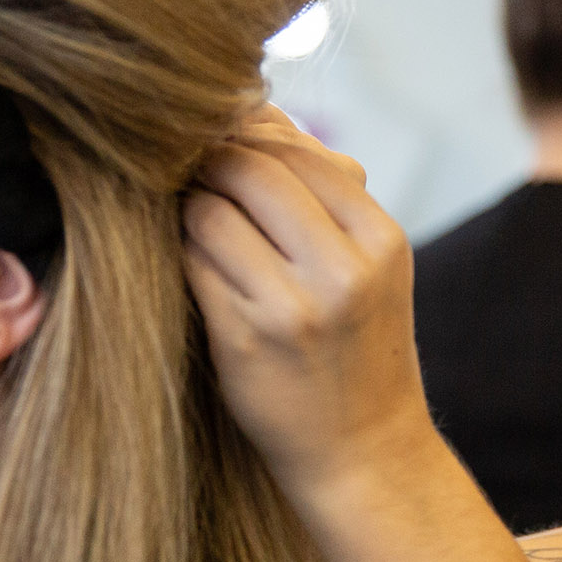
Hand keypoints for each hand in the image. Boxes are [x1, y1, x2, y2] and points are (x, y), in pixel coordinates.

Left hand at [182, 107, 437, 500]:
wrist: (365, 453)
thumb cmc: (356, 347)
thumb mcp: (369, 265)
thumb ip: (322, 192)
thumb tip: (249, 108)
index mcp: (380, 237)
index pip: (296, 150)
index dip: (246, 137)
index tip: (219, 145)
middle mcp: (343, 268)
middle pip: (249, 170)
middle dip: (210, 163)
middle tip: (188, 172)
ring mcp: (293, 306)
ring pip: (210, 212)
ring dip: (188, 208)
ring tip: (191, 222)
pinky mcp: (243, 340)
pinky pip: (190, 264)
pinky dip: (181, 254)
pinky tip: (188, 263)